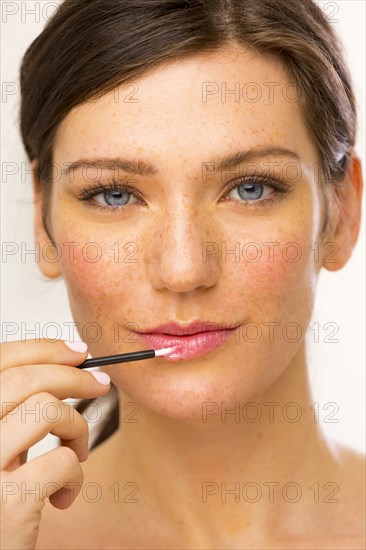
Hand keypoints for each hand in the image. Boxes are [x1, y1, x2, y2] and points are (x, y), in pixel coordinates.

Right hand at [0, 338, 110, 549]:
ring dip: (76, 428)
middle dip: (74, 377)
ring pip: (47, 411)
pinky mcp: (7, 503)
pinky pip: (61, 462)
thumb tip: (65, 367)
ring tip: (75, 453)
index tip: (78, 353)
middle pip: (25, 379)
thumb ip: (11, 413)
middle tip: (100, 384)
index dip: (43, 350)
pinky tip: (63, 496)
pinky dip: (74, 476)